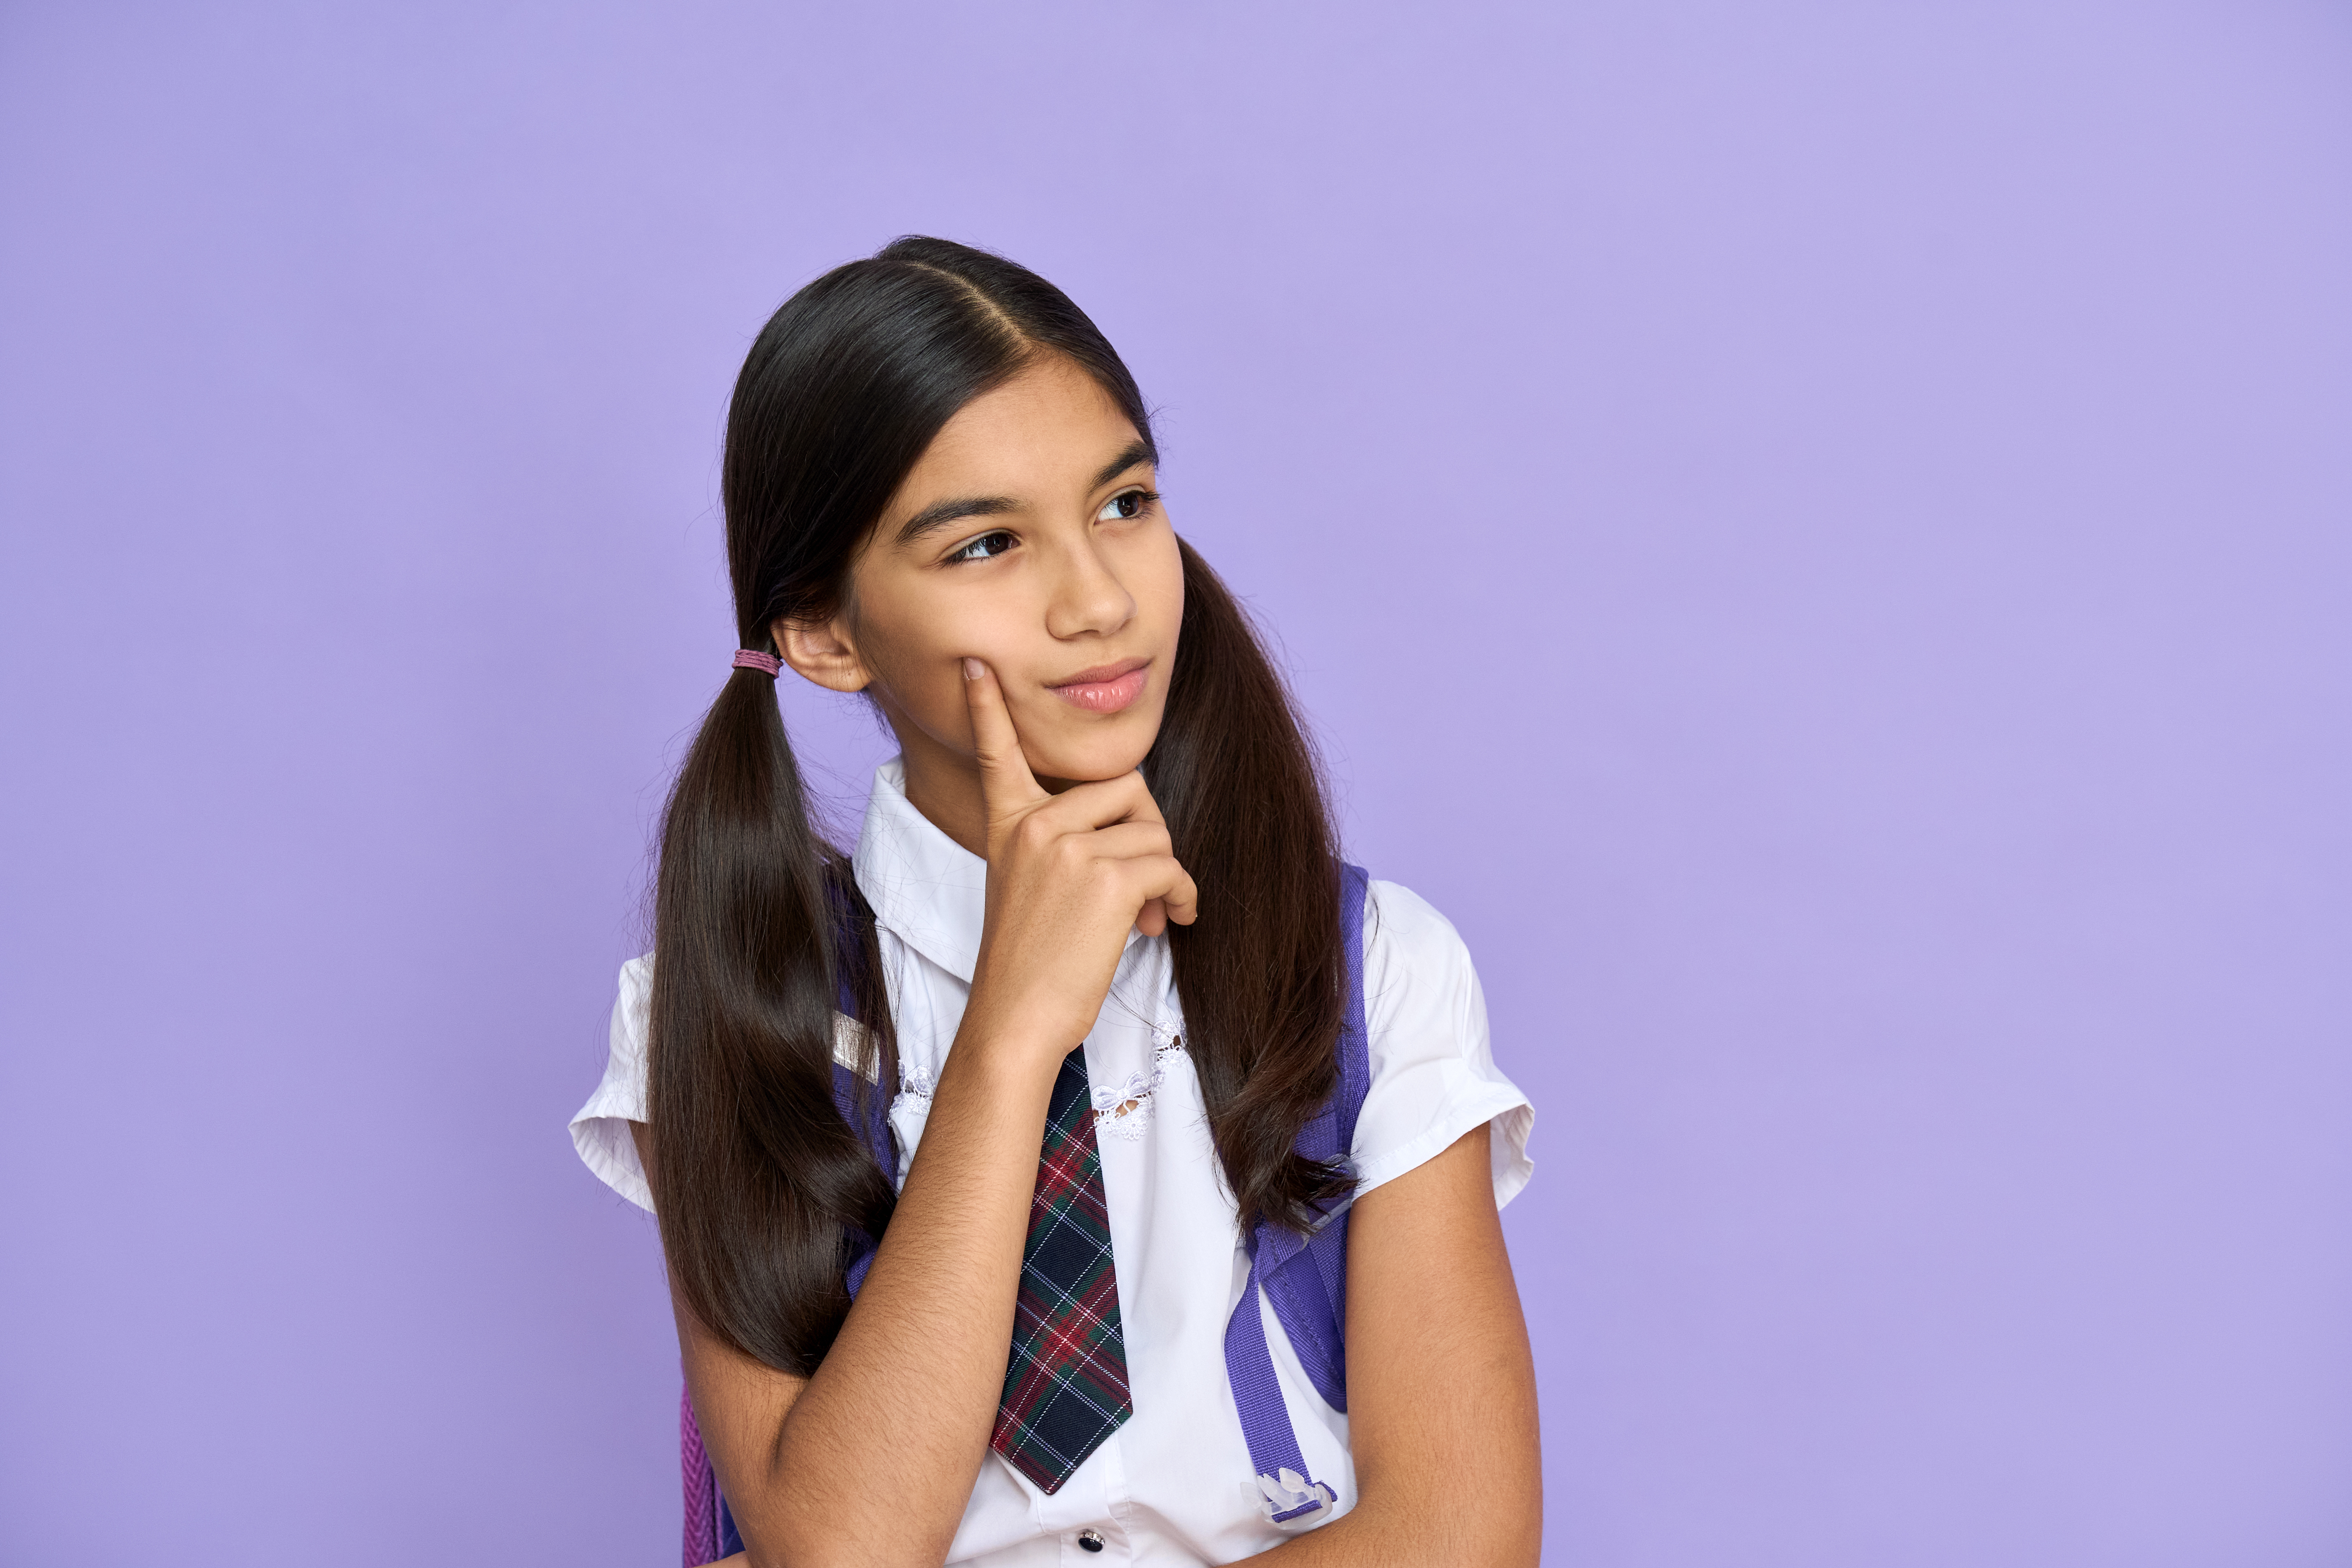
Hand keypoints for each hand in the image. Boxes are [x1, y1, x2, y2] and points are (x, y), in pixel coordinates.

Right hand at [958, 657, 1197, 1060]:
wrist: (1016, 1018)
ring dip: (1165, 872)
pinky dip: (1182, 894)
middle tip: (1141, 883)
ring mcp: (1070, 848)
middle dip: (1146, 831)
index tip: (976, 664)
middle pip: (1126, 786)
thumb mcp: (1030, 888)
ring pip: (1154, 829)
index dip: (987, 706)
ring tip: (1147, 913)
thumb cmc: (1029, 964)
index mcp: (1010, 823)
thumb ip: (1070, 848)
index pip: (998, 751)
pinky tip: (1170, 920)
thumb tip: (1141, 844)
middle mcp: (1036, 824)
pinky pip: (1171, 864)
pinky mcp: (1107, 877)